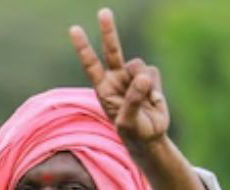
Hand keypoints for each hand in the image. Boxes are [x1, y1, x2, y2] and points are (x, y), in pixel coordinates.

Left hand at [70, 8, 168, 151]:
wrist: (150, 137)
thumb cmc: (133, 133)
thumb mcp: (127, 122)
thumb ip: (133, 99)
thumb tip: (143, 77)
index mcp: (103, 88)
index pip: (90, 64)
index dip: (83, 47)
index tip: (74, 29)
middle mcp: (116, 78)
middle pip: (112, 50)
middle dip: (108, 31)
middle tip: (103, 12)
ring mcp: (132, 77)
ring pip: (138, 65)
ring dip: (143, 83)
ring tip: (144, 102)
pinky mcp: (149, 78)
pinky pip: (153, 72)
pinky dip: (155, 88)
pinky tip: (153, 101)